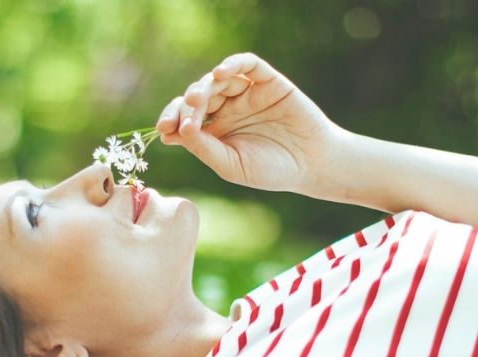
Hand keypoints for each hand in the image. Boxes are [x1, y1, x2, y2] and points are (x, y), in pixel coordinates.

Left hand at [155, 52, 341, 193]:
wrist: (313, 165)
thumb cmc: (271, 171)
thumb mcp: (231, 164)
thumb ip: (204, 147)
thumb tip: (176, 130)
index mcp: (215, 131)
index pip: (186, 118)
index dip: (172, 119)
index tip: (164, 129)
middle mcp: (228, 109)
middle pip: (198, 96)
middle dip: (186, 104)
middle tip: (185, 114)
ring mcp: (247, 93)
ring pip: (218, 80)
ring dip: (204, 85)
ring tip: (198, 98)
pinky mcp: (267, 81)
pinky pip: (247, 65)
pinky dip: (232, 64)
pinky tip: (221, 73)